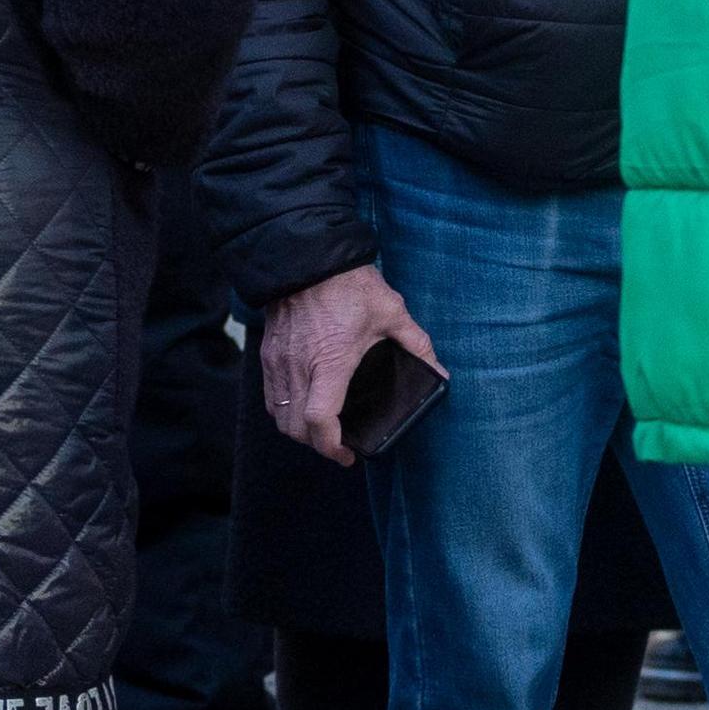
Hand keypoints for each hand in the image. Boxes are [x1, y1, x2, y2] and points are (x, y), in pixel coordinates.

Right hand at [258, 264, 443, 463]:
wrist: (307, 255)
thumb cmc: (349, 284)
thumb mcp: (392, 312)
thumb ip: (417, 345)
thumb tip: (439, 373)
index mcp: (329, 362)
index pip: (319, 421)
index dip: (331, 447)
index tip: (348, 454)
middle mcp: (299, 367)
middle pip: (295, 428)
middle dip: (317, 445)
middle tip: (339, 445)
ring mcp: (279, 361)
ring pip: (278, 416)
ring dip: (298, 431)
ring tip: (322, 429)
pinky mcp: (269, 353)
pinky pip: (271, 396)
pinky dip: (284, 411)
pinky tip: (303, 406)